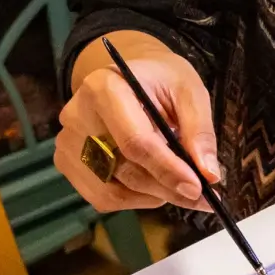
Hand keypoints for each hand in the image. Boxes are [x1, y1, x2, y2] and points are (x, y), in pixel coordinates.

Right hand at [55, 33, 218, 212]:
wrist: (126, 75)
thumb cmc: (159, 80)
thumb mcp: (188, 91)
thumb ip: (199, 130)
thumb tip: (208, 174)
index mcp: (105, 88)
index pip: (135, 141)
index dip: (168, 169)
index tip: (199, 188)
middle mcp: (77, 116)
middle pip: (125, 169)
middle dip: (168, 188)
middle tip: (203, 198)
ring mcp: (67, 142)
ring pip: (113, 191)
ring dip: (154, 197)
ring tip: (181, 187)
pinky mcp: (67, 162)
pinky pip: (103, 196)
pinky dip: (135, 199)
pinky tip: (154, 183)